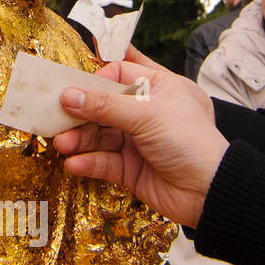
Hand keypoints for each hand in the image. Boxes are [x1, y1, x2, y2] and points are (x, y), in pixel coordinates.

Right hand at [53, 49, 229, 227]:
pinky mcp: (131, 169)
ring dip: (80, 139)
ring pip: (100, 136)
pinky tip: (74, 164)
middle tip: (55, 116)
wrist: (209, 191)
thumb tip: (68, 95)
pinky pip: (104, 162)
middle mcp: (147, 113)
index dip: (97, 79)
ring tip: (62, 144)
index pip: (121, 74)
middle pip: (104, 107)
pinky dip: (88, 162)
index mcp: (160, 88)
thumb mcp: (147, 114)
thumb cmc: (190, 141)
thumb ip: (105, 106)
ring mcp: (138, 142)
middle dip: (80, 113)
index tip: (72, 87)